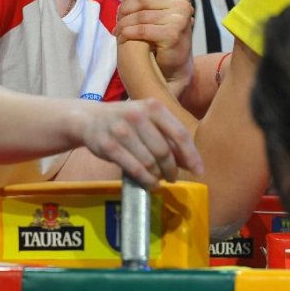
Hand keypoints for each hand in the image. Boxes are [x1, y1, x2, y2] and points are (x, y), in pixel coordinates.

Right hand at [77, 98, 203, 187]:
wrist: (90, 118)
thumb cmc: (126, 120)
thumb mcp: (149, 120)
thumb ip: (169, 136)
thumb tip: (191, 162)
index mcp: (154, 107)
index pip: (179, 134)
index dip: (191, 155)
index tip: (199, 172)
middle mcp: (138, 116)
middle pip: (164, 151)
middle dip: (172, 169)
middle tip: (172, 177)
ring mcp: (122, 131)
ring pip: (149, 162)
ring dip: (158, 176)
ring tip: (159, 179)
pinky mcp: (109, 146)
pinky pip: (134, 169)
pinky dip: (146, 180)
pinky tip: (150, 183)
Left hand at [115, 0, 194, 94]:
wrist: (175, 64)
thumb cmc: (162, 36)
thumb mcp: (157, 13)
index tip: (123, 2)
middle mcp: (182, 3)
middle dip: (126, 9)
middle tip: (116, 19)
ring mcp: (180, 18)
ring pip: (141, 15)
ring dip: (124, 23)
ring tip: (117, 30)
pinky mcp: (173, 34)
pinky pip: (143, 29)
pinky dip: (129, 33)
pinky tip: (122, 37)